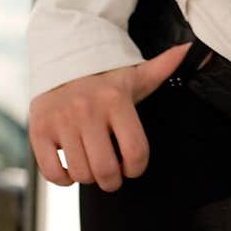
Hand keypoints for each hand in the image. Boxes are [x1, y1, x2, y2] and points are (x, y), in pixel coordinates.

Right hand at [28, 42, 210, 191]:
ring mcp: (61, 121)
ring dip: (89, 177)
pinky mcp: (39, 129)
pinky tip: (71, 166)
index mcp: (116, 100)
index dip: (137, 168)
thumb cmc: (104, 76)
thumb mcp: (135, 74)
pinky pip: (52, 172)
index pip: (136, 152)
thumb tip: (190, 49)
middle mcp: (87, 110)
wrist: (60, 59)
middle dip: (113, 180)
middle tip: (113, 175)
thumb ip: (164, 67)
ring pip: (81, 173)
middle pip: (106, 170)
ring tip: (92, 164)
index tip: (133, 166)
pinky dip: (63, 178)